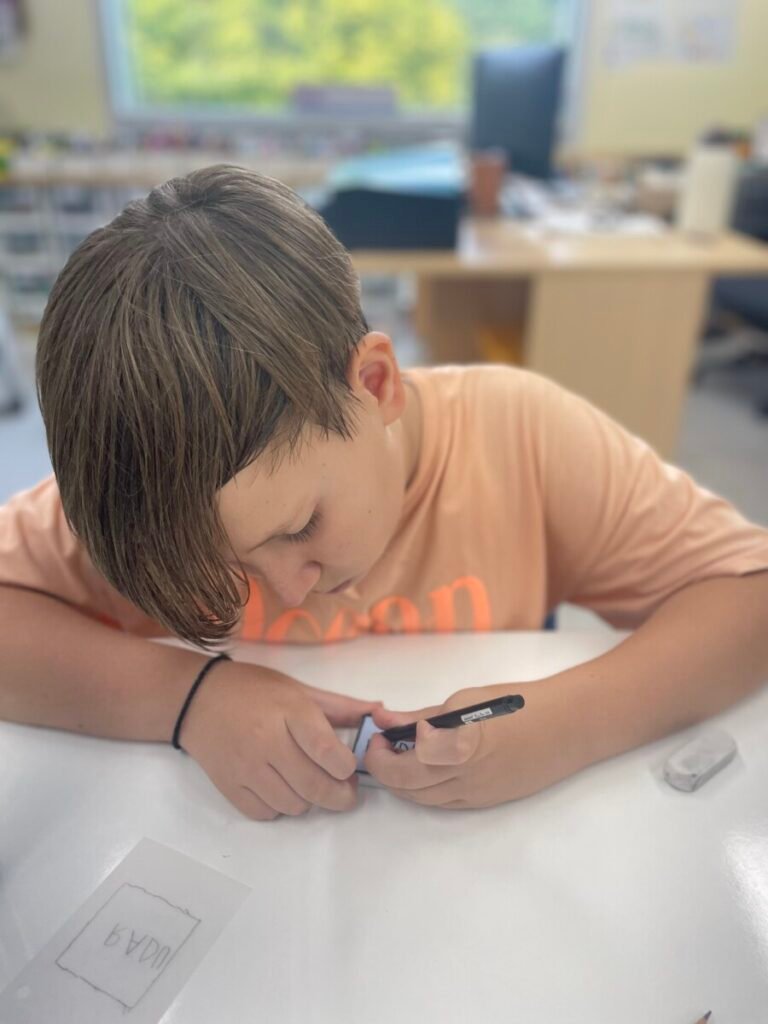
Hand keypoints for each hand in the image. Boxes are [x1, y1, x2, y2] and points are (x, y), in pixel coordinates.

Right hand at [181, 659, 380, 820]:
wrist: (198, 699)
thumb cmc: (254, 691)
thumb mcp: (298, 689)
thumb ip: (340, 706)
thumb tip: (379, 711)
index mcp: (288, 711)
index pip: (326, 751)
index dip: (346, 767)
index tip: (351, 768)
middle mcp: (266, 741)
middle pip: (314, 787)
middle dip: (341, 796)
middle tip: (346, 789)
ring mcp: (246, 767)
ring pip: (294, 806)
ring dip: (311, 801)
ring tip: (310, 783)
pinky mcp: (229, 787)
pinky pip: (266, 813)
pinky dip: (281, 808)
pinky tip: (283, 788)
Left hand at [365, 681, 580, 808]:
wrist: (568, 726)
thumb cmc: (520, 705)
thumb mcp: (467, 700)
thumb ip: (424, 715)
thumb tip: (385, 718)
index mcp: (463, 747)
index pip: (405, 764)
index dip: (382, 752)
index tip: (380, 732)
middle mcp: (469, 779)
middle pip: (409, 787)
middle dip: (384, 768)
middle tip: (380, 745)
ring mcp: (479, 795)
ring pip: (423, 800)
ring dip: (402, 781)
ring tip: (398, 755)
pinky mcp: (487, 802)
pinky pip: (444, 802)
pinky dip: (424, 789)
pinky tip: (423, 768)